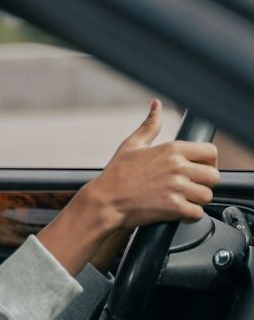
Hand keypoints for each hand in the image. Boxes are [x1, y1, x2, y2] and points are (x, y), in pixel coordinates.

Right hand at [37, 100, 218, 276]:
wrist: (105, 201)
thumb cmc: (117, 174)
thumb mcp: (132, 144)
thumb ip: (150, 125)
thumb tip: (156, 105)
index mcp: (172, 149)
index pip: (210, 152)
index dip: (209, 162)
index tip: (201, 169)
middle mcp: (177, 167)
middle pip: (213, 176)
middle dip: (205, 183)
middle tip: (191, 187)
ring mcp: (176, 188)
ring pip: (207, 195)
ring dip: (197, 200)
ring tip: (183, 200)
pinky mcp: (173, 208)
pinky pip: (197, 213)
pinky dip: (190, 215)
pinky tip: (178, 211)